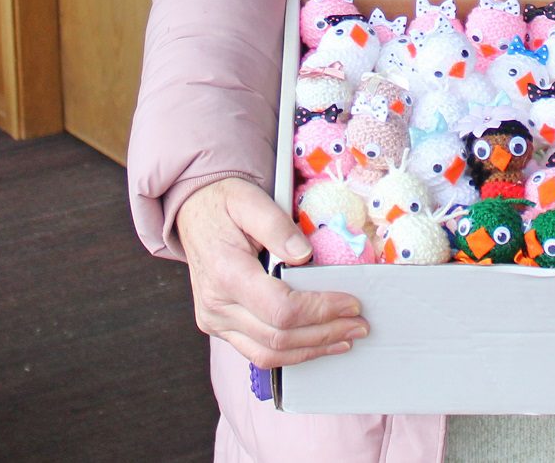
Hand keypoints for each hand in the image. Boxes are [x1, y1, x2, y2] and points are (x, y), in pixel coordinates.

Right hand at [175, 176, 367, 368]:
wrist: (194, 212)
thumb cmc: (224, 203)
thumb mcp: (250, 200)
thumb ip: (277, 225)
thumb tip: (305, 255)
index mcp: (225, 273)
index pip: (281, 309)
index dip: (321, 311)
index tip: (352, 304)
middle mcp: (216, 305)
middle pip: (278, 336)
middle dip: (325, 333)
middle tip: (359, 324)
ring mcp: (215, 320)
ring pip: (268, 354)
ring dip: (311, 350)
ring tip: (345, 338)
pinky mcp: (219, 326)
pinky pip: (257, 351)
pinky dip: (291, 352)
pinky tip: (316, 343)